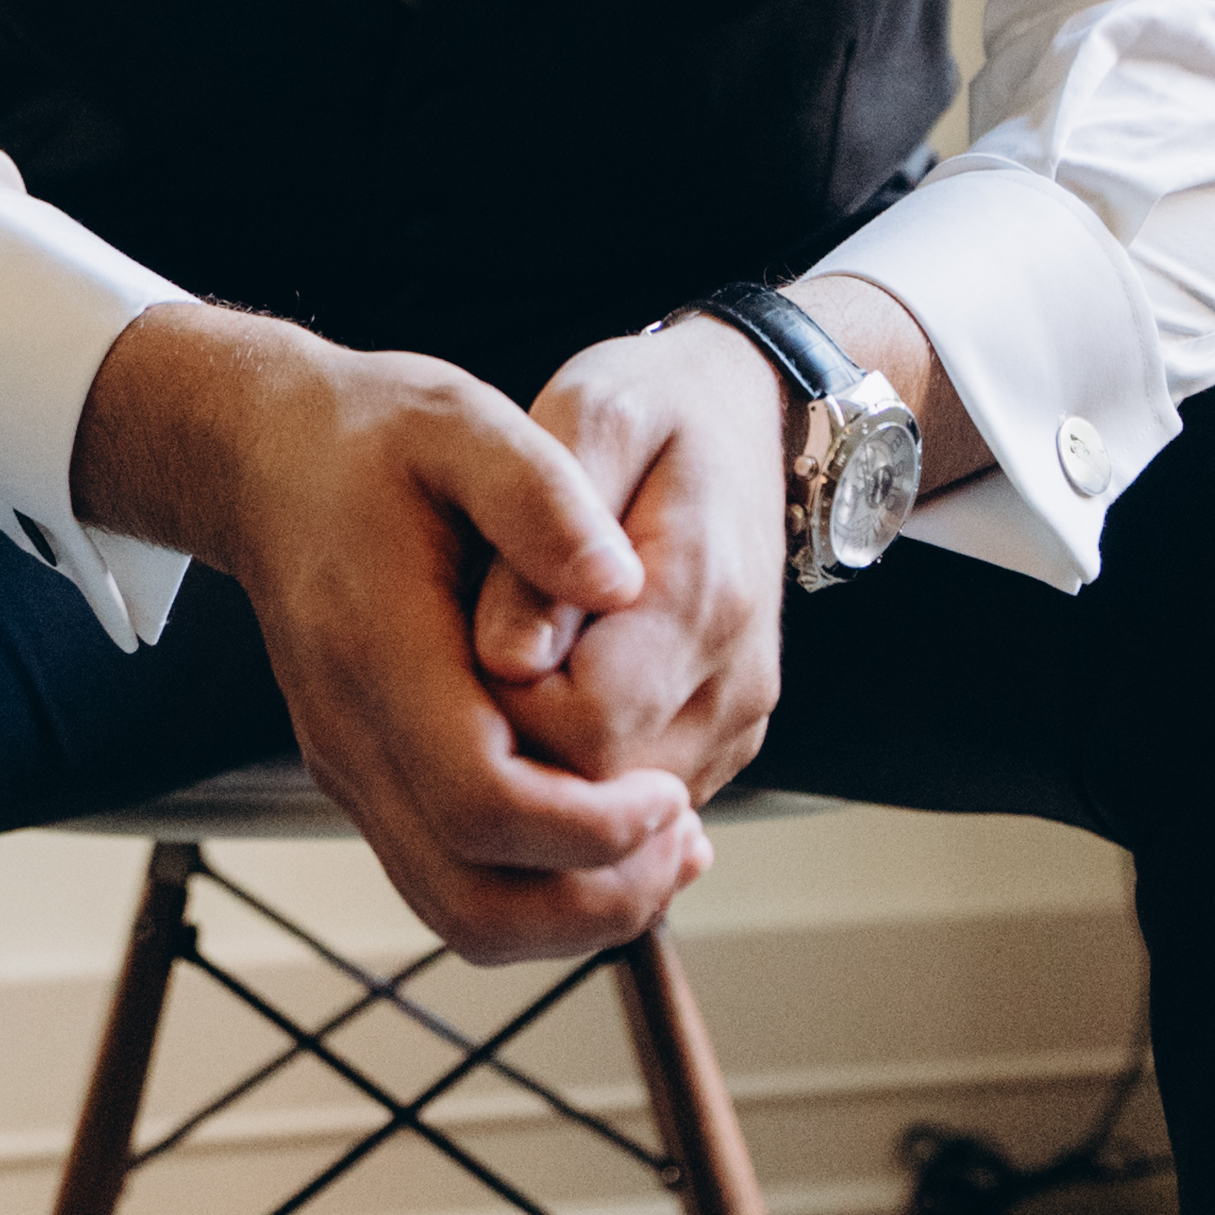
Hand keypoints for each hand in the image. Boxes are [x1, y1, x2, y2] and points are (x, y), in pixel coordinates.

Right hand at [75, 303, 714, 962]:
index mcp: (377, 655)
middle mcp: (352, 737)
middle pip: (470, 900)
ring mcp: (352, 770)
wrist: (269, 460)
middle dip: (593, 898)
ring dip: (572, 912)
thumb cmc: (374, 437)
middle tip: (685, 841)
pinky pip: (452, 883)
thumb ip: (542, 497)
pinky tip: (613, 831)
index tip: (670, 792)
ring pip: (460, 915)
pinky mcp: (368, 780)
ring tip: (667, 848)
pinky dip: (538, 888)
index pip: (482, 803)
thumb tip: (623, 586)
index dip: (589, 826)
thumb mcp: (464, 423)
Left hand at [473, 318, 789, 798]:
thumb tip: (507, 655)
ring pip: (610, 809)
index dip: (504, 697)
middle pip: (594, 783)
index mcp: (703, 597)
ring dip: (541, 754)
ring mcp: (733, 722)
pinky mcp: (720, 741)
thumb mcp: (591, 412)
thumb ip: (542, 519)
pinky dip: (574, 761)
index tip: (473, 617)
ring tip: (516, 646)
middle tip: (480, 632)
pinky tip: (547, 678)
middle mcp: (733, 681)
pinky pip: (628, 797)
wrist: (741, 412)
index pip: (583, 725)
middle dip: (513, 731)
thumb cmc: (654, 406)